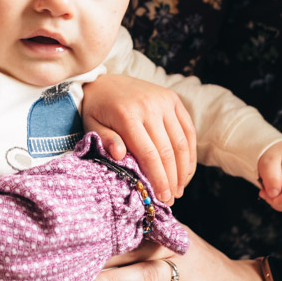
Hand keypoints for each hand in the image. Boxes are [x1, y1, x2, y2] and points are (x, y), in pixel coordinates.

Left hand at [76, 230, 281, 280]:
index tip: (66, 224)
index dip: (96, 222)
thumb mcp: (172, 240)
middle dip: (94, 253)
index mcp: (163, 227)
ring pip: (142, 275)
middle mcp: (172, 245)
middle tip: (60, 257)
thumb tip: (93, 226)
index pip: (126, 219)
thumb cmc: (197, 264)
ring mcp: (184, 273)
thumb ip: (140, 231)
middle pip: (129, 246)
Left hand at [82, 73, 195, 203]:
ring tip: (179, 189)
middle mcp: (149, 106)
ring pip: (182, 142)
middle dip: (172, 180)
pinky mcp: (173, 99)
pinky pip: (188, 129)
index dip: (158, 179)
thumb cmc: (96, 109)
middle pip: (168, 151)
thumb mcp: (91, 125)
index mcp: (128, 114)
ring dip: (183, 170)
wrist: (104, 80)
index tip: (162, 198)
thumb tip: (119, 155)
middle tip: (171, 200)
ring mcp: (164, 101)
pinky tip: (186, 170)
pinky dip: (190, 152)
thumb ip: (104, 140)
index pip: (149, 154)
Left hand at [257, 141, 281, 211]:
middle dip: (279, 201)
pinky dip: (279, 200)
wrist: (273, 147)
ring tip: (266, 192)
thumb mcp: (268, 161)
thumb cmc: (271, 151)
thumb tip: (274, 194)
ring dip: (278, 202)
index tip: (269, 196)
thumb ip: (271, 177)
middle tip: (264, 193)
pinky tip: (271, 192)